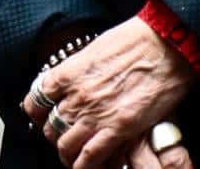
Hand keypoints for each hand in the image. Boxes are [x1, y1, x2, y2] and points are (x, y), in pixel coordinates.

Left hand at [26, 18, 190, 168]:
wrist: (164, 46)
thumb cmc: (132, 42)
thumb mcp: (92, 51)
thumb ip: (78, 71)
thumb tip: (72, 83)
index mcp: (65, 74)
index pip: (35, 103)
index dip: (38, 116)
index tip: (44, 119)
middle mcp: (75, 96)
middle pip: (50, 127)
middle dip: (54, 137)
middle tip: (64, 139)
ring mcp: (95, 114)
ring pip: (66, 145)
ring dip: (67, 155)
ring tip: (73, 158)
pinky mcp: (119, 128)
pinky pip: (91, 155)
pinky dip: (85, 165)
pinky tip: (86, 167)